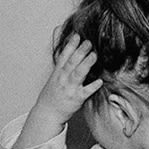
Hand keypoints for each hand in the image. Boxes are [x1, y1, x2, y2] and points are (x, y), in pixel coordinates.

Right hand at [14, 34, 102, 148]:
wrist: (48, 113)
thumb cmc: (53, 94)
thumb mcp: (54, 77)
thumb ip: (63, 65)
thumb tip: (68, 51)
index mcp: (57, 73)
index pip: (63, 56)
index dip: (70, 45)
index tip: (77, 35)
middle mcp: (63, 79)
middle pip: (71, 63)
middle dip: (80, 52)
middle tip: (89, 42)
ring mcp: (69, 88)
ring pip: (78, 74)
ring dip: (86, 64)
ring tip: (94, 55)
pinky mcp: (76, 99)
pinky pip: (85, 92)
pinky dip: (92, 86)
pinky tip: (100, 81)